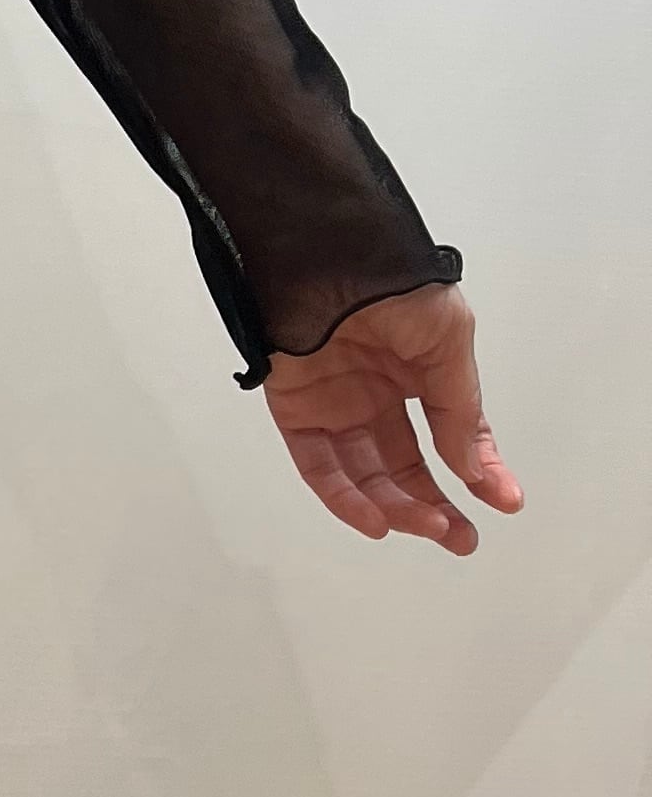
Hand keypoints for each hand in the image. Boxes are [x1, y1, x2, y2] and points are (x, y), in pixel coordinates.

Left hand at [262, 284, 521, 555]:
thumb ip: (458, 409)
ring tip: (429, 527)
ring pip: (364, 474)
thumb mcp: (449, 343)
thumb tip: (476, 470)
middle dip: (432, 506)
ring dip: (395, 507)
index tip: (502, 503)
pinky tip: (377, 520)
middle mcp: (374, 393)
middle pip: (403, 466)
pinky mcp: (295, 410)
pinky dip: (344, 497)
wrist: (331, 258)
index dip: (476, 472)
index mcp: (416, 371)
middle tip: (460, 538)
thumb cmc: (393, 284)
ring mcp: (334, 404)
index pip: (449, 436)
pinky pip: (319, 465)